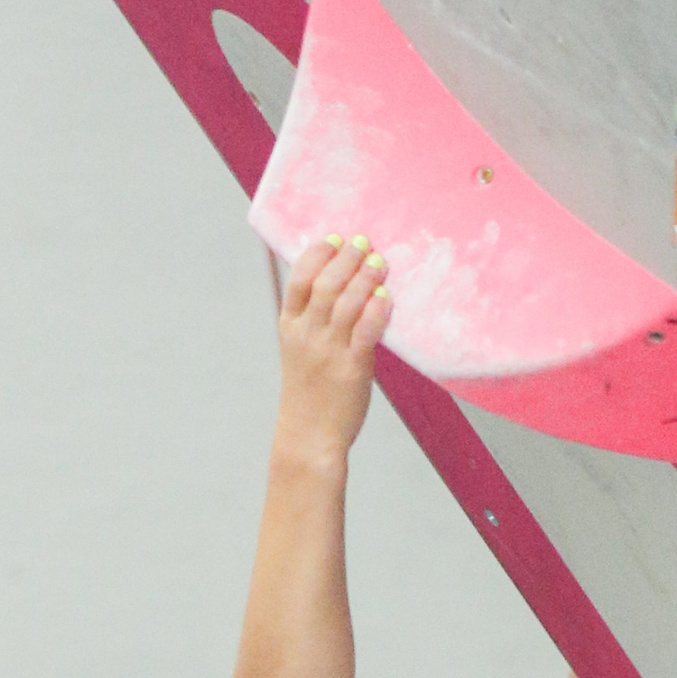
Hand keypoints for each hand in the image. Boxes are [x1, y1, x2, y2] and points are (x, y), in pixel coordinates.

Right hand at [274, 233, 393, 459]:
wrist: (308, 438)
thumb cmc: (309, 393)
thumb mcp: (299, 351)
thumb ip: (313, 319)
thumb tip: (342, 284)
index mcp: (290, 327)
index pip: (299, 278)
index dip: (318, 253)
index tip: (336, 239)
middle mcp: (307, 335)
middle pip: (326, 283)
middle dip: (348, 257)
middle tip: (364, 244)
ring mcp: (328, 351)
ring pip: (347, 301)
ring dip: (366, 277)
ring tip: (379, 263)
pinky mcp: (351, 368)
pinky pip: (366, 330)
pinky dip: (377, 309)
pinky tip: (386, 297)